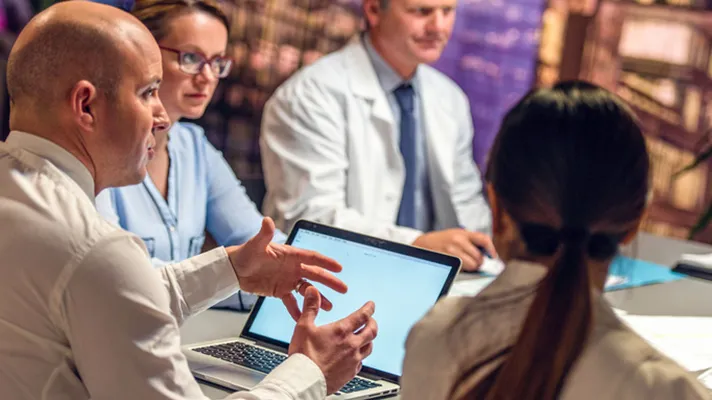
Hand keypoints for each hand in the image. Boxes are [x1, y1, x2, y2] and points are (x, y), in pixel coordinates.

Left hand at [226, 218, 347, 319]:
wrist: (233, 269)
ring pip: (307, 289)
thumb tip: (267, 220)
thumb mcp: (255, 245)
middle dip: (330, 282)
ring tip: (329, 307)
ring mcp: (288, 280)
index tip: (339, 267)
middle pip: (315, 274)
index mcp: (290, 255)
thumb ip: (264, 234)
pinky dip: (297, 310)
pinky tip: (303, 318)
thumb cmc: (245, 254)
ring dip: (318, 298)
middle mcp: (292, 267)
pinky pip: (291, 302)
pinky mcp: (280, 291)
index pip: (312, 257)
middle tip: (343, 289)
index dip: (326, 262)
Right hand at [289, 286, 376, 394]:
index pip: (362, 316)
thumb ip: (310, 307)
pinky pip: (361, 362)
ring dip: (369, 340)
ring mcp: (353, 360)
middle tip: (371, 320)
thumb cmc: (303, 355)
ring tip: (365, 337)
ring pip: (370, 347)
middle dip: (373, 323)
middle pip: (372, 331)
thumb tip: (312, 291)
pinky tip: (355, 356)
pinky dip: (361, 356)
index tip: (371, 305)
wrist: (305, 380)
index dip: (369, 308)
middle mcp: (352, 345)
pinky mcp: (351, 373)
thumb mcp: (304, 326)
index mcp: (342, 331)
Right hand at [412, 228, 496, 271]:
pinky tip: (459, 266)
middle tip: (474, 262)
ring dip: (472, 267)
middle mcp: (458, 241)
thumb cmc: (442, 241)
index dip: (491, 249)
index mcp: (463, 233)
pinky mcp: (447, 260)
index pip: (483, 239)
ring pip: (472, 265)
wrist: (423, 244)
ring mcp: (452, 251)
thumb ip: (471, 240)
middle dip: (478, 262)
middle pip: (479, 257)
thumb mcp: (456, 234)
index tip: (493, 256)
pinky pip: (463, 270)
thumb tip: (487, 252)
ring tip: (466, 264)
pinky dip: (463, 270)